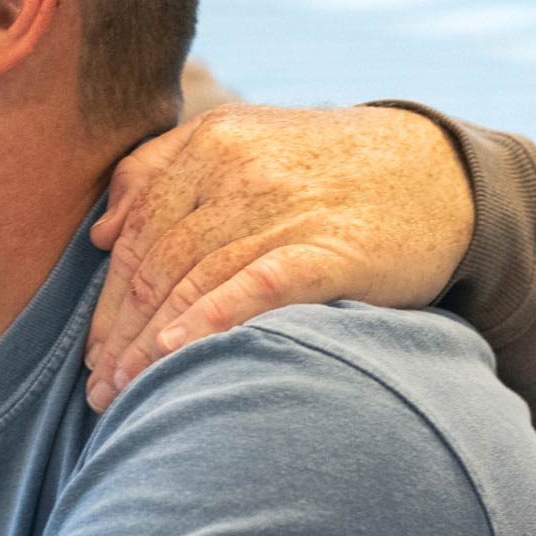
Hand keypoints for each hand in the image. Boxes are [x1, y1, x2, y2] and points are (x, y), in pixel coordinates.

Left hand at [85, 103, 473, 410]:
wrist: (444, 176)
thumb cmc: (331, 173)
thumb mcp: (247, 143)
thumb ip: (164, 170)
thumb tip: (102, 231)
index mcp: (211, 141)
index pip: (139, 233)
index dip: (108, 298)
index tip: (91, 351)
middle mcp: (239, 168)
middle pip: (158, 263)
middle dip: (120, 333)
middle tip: (96, 388)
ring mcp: (284, 207)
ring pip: (193, 280)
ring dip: (149, 345)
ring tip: (122, 393)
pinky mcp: (330, 247)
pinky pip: (254, 286)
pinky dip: (208, 320)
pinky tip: (175, 354)